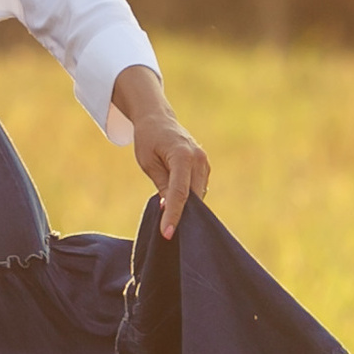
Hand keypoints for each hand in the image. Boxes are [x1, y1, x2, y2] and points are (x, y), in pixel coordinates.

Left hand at [112, 67, 209, 239]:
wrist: (158, 119)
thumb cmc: (148, 139)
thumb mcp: (148, 163)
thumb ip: (161, 185)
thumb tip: (168, 208)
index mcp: (182, 156)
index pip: (179, 193)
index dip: (173, 215)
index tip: (167, 233)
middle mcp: (199, 159)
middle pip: (193, 197)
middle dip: (182, 215)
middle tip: (167, 234)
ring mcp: (204, 162)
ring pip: (198, 195)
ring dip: (187, 208)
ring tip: (170, 221)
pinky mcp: (205, 167)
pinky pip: (199, 190)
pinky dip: (190, 199)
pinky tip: (178, 206)